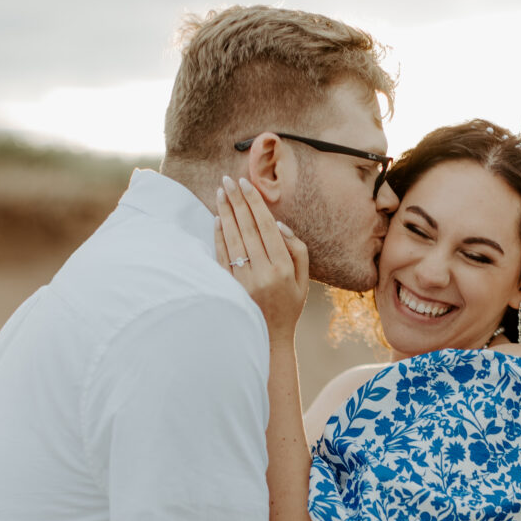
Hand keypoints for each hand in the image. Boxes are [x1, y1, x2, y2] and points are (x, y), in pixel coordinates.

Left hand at [215, 176, 307, 340]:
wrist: (269, 339)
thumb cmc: (289, 306)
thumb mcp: (304, 280)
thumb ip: (297, 250)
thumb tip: (278, 224)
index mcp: (283, 268)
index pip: (265, 227)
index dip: (254, 204)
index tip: (245, 185)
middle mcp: (262, 273)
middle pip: (246, 229)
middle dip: (236, 202)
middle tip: (227, 181)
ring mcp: (243, 282)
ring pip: (232, 240)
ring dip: (225, 214)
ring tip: (220, 193)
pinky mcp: (229, 288)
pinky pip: (222, 257)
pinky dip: (218, 237)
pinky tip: (217, 220)